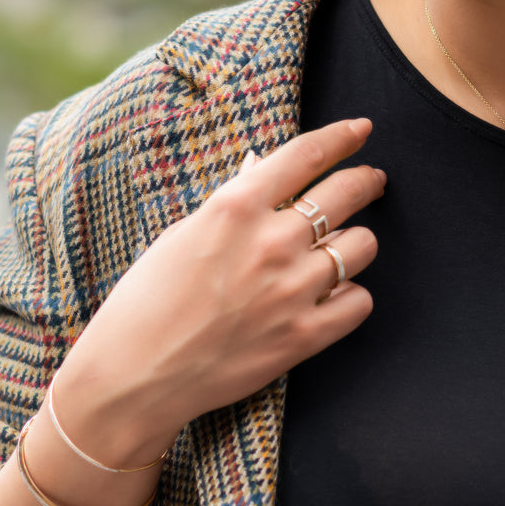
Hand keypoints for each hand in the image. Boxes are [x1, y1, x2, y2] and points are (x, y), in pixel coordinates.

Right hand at [51, 118, 384, 465]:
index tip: (361, 129)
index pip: (307, 154)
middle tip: (372, 181)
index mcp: (235, 208)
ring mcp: (291, 290)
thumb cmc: (147, 300)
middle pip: (347, 192)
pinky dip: (351, 296)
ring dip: (355, 243)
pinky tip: (334, 296)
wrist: (133, 376)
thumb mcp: (183, 234)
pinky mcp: (302, 337)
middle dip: (367, 180)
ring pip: (361, 246)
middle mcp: (270, 243)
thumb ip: (234, 201)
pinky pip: (360, 302)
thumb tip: (263, 165)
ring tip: (340, 248)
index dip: (343, 136)